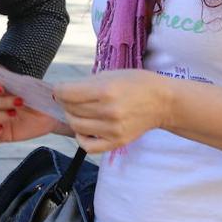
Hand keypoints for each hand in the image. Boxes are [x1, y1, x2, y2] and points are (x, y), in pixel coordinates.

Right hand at [0, 78, 69, 147]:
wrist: (52, 116)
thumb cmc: (42, 100)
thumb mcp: (38, 89)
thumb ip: (28, 84)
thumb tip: (22, 82)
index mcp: (0, 89)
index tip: (1, 88)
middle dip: (1, 101)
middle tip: (20, 102)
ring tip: (12, 115)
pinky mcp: (0, 136)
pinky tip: (0, 132)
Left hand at [54, 69, 172, 153]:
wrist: (163, 103)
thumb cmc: (136, 83)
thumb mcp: (110, 74)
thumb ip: (86, 84)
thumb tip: (63, 91)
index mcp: (106, 91)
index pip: (67, 93)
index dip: (58, 90)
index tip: (60, 88)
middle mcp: (108, 112)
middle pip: (70, 109)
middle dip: (64, 102)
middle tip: (68, 98)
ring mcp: (112, 130)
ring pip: (76, 126)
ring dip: (71, 117)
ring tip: (77, 111)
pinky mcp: (117, 142)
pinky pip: (88, 146)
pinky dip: (80, 138)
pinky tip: (84, 129)